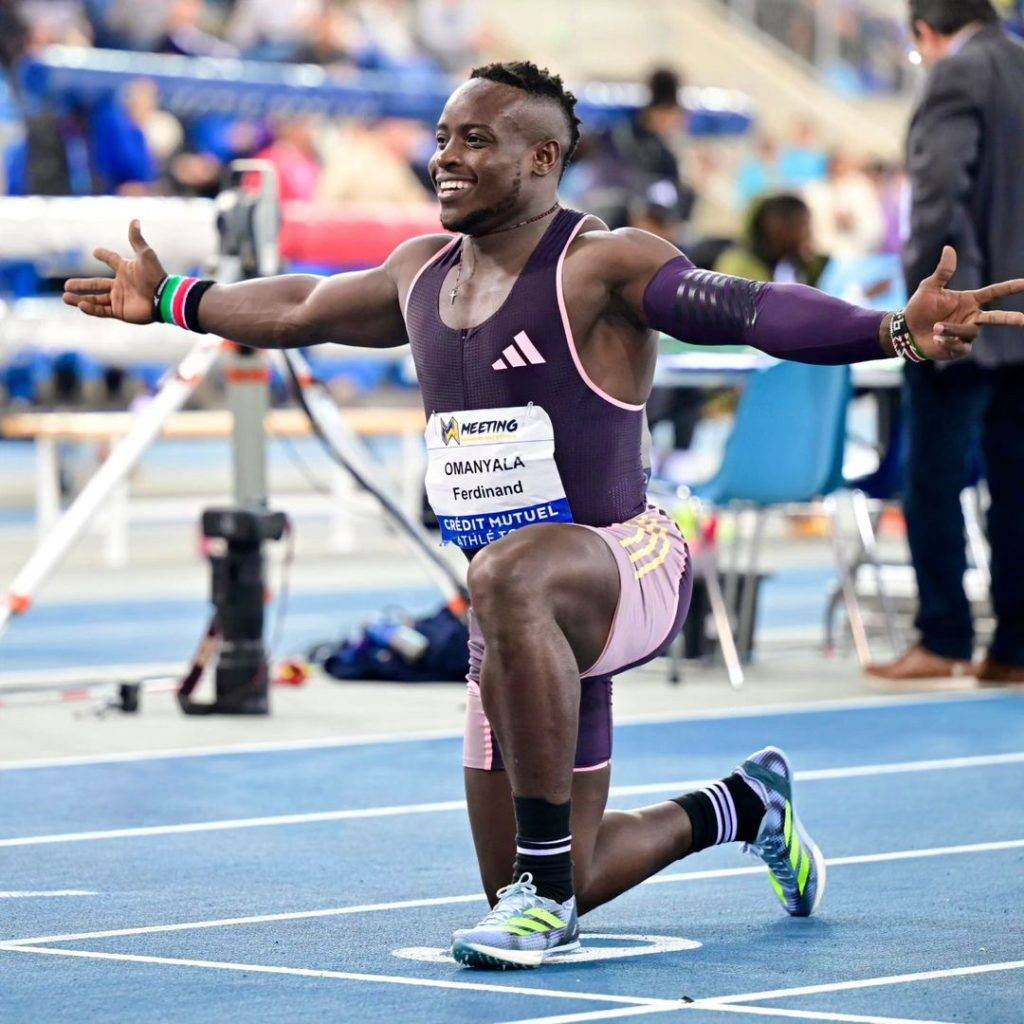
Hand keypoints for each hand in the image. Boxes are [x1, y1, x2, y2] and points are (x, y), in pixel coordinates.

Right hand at [62, 220, 166, 323]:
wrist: (164, 297)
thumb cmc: (155, 276)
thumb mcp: (145, 255)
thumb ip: (136, 239)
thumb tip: (135, 219)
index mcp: (126, 270)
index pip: (112, 260)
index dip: (104, 255)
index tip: (95, 252)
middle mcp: (121, 285)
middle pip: (96, 285)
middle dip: (81, 285)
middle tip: (66, 285)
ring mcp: (120, 299)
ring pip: (96, 299)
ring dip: (80, 298)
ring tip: (65, 297)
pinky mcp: (121, 312)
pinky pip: (102, 311)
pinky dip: (91, 308)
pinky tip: (80, 304)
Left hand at [904, 246, 1023, 360]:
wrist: (906, 330)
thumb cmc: (919, 307)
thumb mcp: (930, 287)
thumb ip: (943, 271)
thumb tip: (949, 248)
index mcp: (969, 301)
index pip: (994, 293)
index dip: (1010, 288)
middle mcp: (971, 317)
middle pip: (995, 318)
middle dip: (1010, 319)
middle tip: (1023, 320)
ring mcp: (965, 334)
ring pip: (970, 332)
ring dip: (953, 329)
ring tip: (936, 327)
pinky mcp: (958, 349)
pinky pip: (961, 346)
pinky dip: (949, 342)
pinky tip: (937, 339)